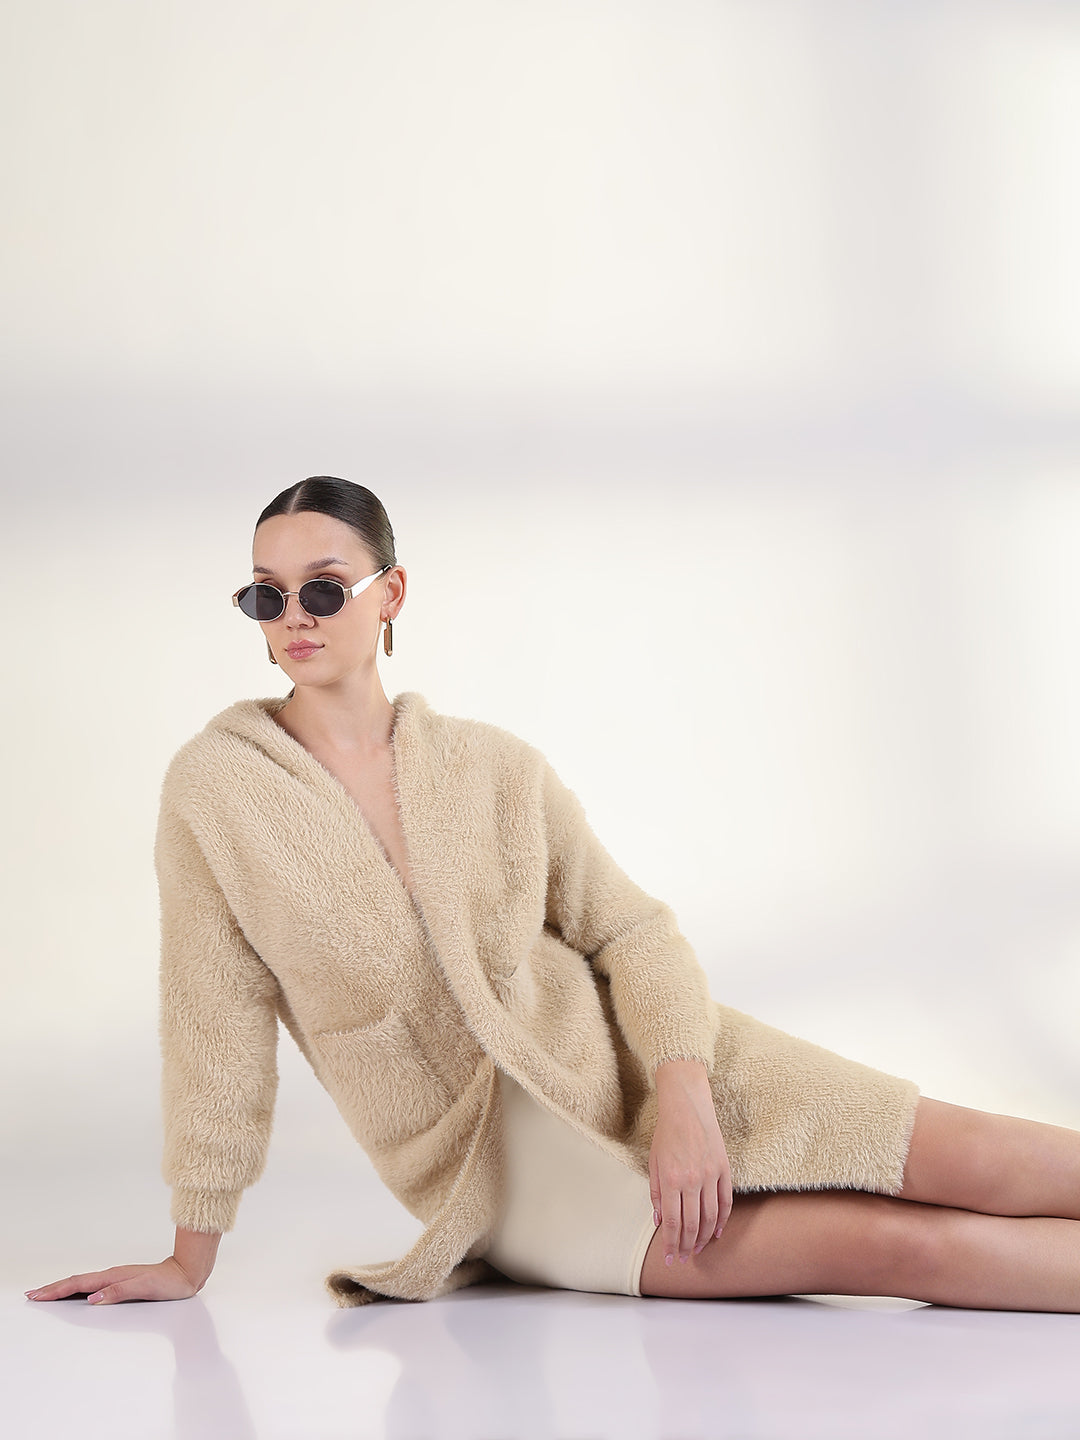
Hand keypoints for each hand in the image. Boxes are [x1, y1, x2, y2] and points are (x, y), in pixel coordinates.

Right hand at [25, 1257, 203, 1305]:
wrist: (185, 1273)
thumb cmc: (167, 1283)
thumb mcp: (144, 1288)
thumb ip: (118, 1292)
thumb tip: (93, 1298)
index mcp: (113, 1277)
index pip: (79, 1285)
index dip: (57, 1291)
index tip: (38, 1295)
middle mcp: (112, 1275)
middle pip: (76, 1282)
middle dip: (53, 1288)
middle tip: (32, 1294)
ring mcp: (115, 1278)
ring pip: (82, 1283)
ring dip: (62, 1288)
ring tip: (46, 1293)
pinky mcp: (120, 1282)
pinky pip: (92, 1285)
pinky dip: (77, 1289)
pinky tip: (75, 1294)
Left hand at [649, 1061, 732, 1266]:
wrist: (687, 1106)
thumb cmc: (666, 1134)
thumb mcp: (653, 1162)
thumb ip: (656, 1194)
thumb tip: (659, 1222)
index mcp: (671, 1179)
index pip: (672, 1222)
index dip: (670, 1244)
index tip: (669, 1259)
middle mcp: (692, 1180)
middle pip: (691, 1224)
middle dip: (686, 1246)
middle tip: (682, 1259)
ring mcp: (711, 1175)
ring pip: (710, 1217)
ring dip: (703, 1238)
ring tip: (696, 1250)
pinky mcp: (724, 1169)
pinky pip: (725, 1202)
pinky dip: (721, 1221)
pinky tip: (715, 1233)